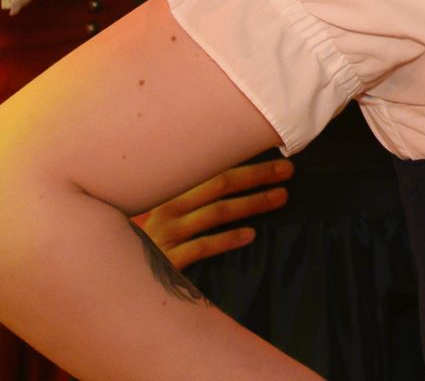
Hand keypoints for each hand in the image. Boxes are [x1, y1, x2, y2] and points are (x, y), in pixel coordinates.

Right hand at [133, 158, 291, 269]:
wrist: (118, 283)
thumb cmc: (151, 246)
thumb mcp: (170, 218)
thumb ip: (197, 202)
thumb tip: (243, 188)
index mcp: (170, 194)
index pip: (215, 172)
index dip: (249, 165)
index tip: (281, 160)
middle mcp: (167, 210)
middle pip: (219, 185)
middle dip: (257, 175)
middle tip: (288, 171)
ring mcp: (166, 235)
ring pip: (216, 212)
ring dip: (252, 203)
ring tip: (280, 198)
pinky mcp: (167, 261)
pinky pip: (202, 246)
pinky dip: (227, 239)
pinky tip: (250, 236)